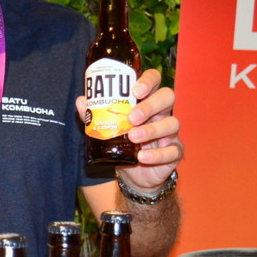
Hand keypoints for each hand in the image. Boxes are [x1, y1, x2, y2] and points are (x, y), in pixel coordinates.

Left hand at [77, 68, 182, 193]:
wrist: (133, 176)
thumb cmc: (123, 144)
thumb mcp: (108, 129)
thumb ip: (96, 115)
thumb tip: (81, 101)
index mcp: (147, 101)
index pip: (155, 80)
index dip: (148, 81)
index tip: (135, 90)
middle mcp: (162, 113)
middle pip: (167, 97)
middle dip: (150, 105)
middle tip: (132, 117)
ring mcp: (171, 132)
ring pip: (172, 123)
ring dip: (151, 130)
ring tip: (132, 137)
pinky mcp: (175, 152)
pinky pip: (172, 151)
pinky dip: (157, 154)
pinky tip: (142, 157)